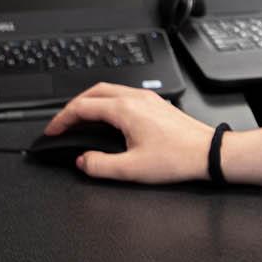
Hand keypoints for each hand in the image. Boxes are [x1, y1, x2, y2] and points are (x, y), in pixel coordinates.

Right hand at [42, 82, 213, 183]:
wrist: (208, 153)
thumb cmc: (178, 158)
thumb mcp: (132, 170)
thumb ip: (100, 166)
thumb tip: (83, 161)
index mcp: (125, 110)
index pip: (82, 107)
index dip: (62, 119)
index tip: (53, 131)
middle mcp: (136, 98)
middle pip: (94, 92)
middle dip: (73, 106)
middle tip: (62, 123)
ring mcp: (148, 99)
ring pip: (109, 91)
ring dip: (90, 102)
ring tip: (80, 120)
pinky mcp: (157, 104)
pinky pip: (124, 95)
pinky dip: (107, 103)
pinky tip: (108, 118)